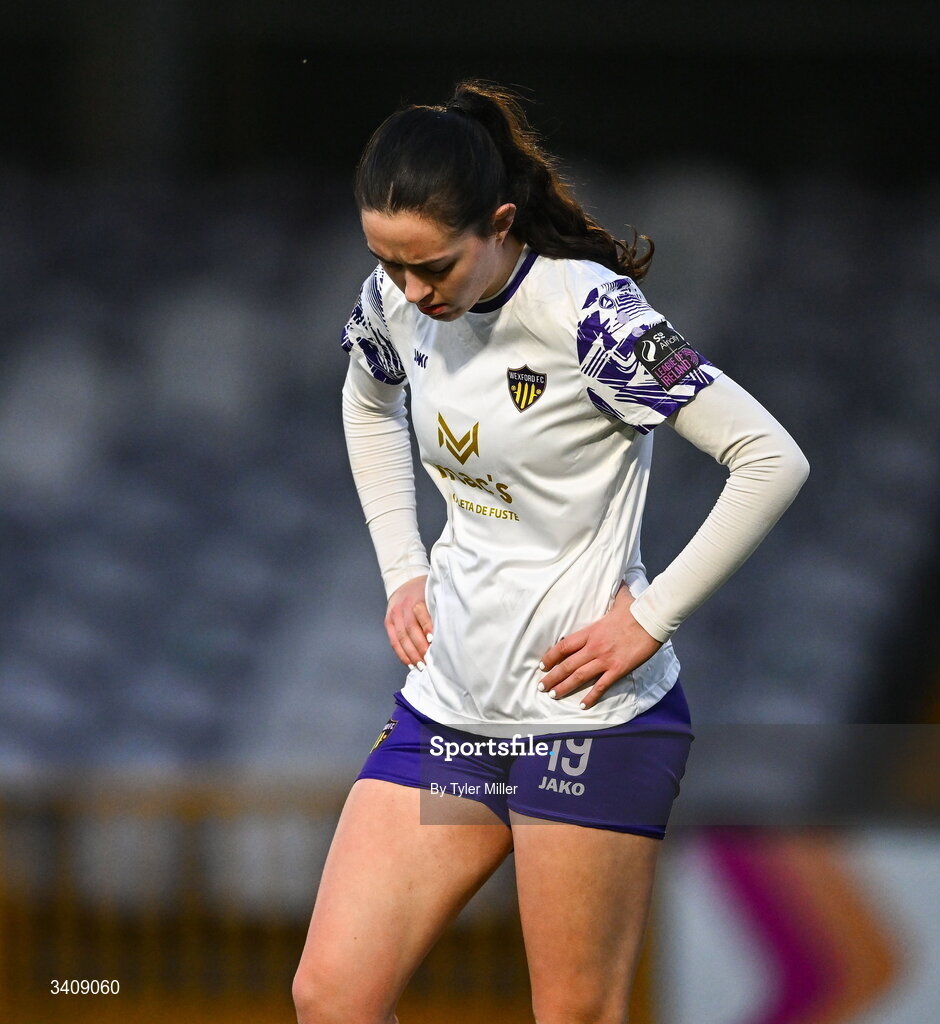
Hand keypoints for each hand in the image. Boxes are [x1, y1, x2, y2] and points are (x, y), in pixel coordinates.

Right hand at [385, 575, 432, 668]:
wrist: (404, 581)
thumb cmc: (425, 591)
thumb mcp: (433, 593)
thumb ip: (438, 609)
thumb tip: (450, 630)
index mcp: (417, 597)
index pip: (421, 614)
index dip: (427, 628)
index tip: (434, 641)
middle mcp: (404, 606)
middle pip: (410, 629)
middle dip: (420, 647)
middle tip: (430, 661)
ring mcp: (394, 614)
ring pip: (402, 638)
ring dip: (411, 654)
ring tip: (422, 666)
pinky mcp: (388, 622)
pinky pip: (394, 641)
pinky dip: (402, 654)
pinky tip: (410, 664)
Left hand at [538, 584, 661, 709]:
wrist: (651, 620)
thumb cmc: (635, 609)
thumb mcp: (620, 599)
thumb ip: (616, 594)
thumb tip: (621, 582)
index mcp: (590, 631)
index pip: (564, 646)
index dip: (550, 656)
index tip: (542, 665)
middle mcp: (593, 647)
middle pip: (567, 664)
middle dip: (552, 677)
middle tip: (541, 686)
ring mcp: (605, 659)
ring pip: (579, 676)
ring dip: (564, 687)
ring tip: (553, 695)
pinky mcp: (618, 669)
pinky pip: (601, 686)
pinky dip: (591, 697)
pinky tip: (582, 705)